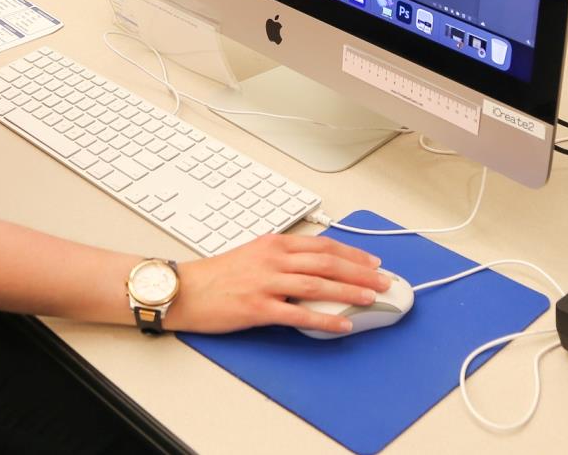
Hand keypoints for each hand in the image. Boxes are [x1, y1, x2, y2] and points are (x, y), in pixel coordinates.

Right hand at [167, 234, 391, 336]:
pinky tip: (341, 324)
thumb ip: (282, 257)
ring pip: (318, 284)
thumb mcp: (253, 254)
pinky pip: (298, 314)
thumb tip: (312, 265)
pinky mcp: (259, 308)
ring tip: (371, 299)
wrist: (184, 290)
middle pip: (327, 262)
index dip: (352, 253)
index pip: (323, 245)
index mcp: (274, 244)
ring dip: (349, 291)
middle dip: (360, 272)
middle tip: (383, 281)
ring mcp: (267, 283)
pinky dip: (324, 318)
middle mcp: (274, 259)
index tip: (372, 261)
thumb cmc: (216, 275)